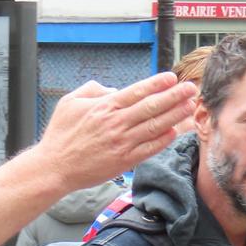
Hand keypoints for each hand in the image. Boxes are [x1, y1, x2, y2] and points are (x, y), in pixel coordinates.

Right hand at [37, 75, 196, 193]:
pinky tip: (174, 132)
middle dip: (174, 96)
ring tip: (190, 107)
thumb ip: (93, 90)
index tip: (172, 78)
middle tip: (191, 89)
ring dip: (174, 115)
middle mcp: (116, 123)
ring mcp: (121, 143)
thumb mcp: (70, 102)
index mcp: (105, 106)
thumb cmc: (60, 135)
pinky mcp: (123, 162)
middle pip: (152, 106)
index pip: (137, 91)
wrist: (54, 167)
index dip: (157, 83)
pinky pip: (148, 148)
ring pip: (154, 126)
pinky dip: (163, 140)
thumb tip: (113, 90)